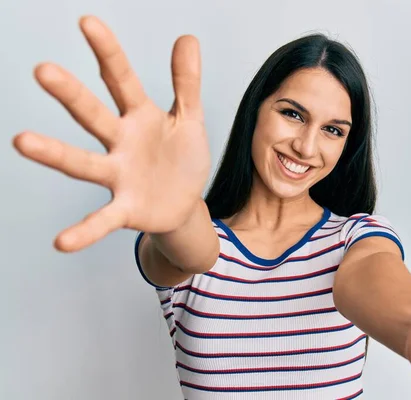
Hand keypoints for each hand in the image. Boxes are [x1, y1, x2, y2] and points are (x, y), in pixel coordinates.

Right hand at [13, 16, 209, 251]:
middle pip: (94, 116)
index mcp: (140, 117)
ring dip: (56, 154)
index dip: (107, 52)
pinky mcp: (125, 209)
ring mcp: (119, 176)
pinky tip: (61, 242)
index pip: (121, 80)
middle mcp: (121, 143)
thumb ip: (186, 82)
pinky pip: (102, 220)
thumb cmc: (182, 157)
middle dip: (72, 95)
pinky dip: (84, 231)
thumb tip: (187, 37)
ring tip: (22, 141)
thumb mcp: (190, 118)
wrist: (185, 202)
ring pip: (84, 163)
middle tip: (43, 70)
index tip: (87, 22)